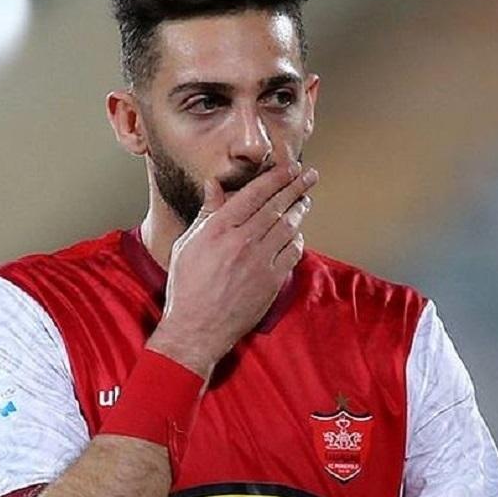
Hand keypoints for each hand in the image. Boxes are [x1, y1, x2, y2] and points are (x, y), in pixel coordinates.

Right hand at [147, 162, 317, 378]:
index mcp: (218, 228)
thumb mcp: (188, 244)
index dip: (276, 177)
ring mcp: (259, 262)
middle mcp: (241, 241)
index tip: (290, 167)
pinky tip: (296, 235)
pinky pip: (292, 253)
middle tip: (310, 175)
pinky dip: (297, 240)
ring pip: (288, 227)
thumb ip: (207, 213)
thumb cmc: (187, 286)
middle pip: (277, 206)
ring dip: (299, 211)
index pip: (254, 193)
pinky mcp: (271, 281)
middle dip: (296, 186)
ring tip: (304, 200)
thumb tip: (216, 185)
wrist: (197, 328)